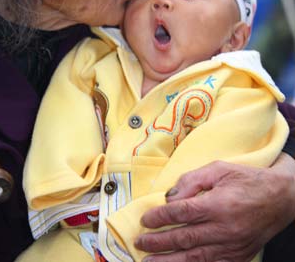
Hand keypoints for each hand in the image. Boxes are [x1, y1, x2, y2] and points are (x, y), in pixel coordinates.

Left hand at [135, 154, 294, 261]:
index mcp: (219, 204)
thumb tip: (170, 197)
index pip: (182, 213)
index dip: (160, 217)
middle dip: (159, 242)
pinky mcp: (238, 256)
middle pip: (185, 238)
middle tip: (140, 242)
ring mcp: (232, 246)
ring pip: (195, 257)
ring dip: (170, 261)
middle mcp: (224, 228)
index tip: (145, 219)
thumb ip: (193, 180)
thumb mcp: (219, 169)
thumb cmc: (247, 179)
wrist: (280, 197)